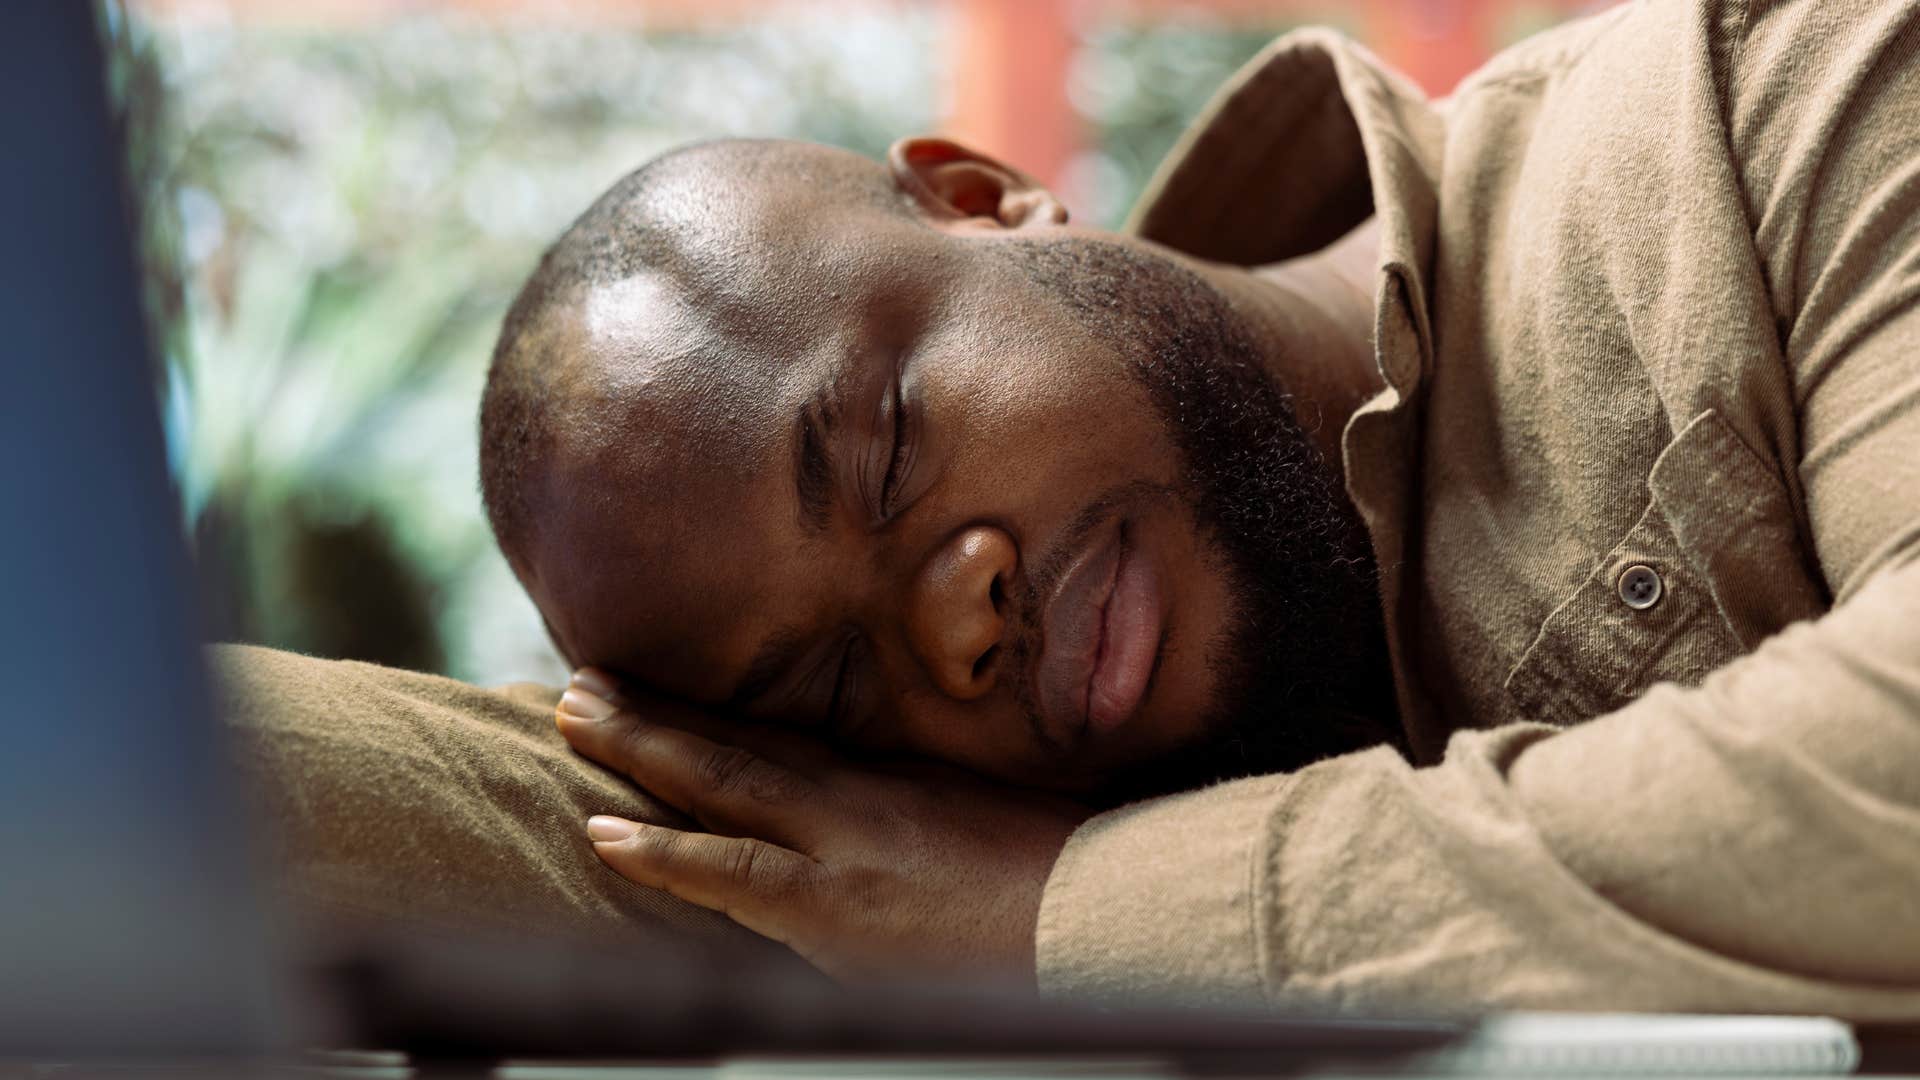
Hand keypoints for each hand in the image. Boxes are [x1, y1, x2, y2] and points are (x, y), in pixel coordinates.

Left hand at [555, 669, 1091, 986]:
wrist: (1111, 913)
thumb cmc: (1072, 876)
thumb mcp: (992, 823)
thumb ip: (929, 805)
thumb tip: (894, 808)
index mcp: (895, 780)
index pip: (781, 740)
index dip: (710, 716)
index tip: (650, 691)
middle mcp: (861, 802)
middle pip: (740, 748)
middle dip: (656, 717)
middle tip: (582, 682)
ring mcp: (844, 850)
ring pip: (724, 786)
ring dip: (644, 750)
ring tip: (573, 715)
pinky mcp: (838, 907)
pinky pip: (735, 875)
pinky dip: (668, 853)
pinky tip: (606, 832)